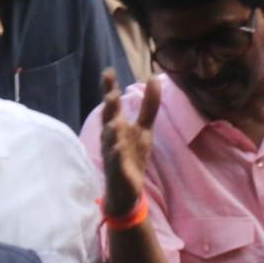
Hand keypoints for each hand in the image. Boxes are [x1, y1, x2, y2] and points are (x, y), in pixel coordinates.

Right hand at [98, 68, 161, 218]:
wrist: (126, 190)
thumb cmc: (132, 154)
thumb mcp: (144, 128)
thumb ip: (149, 105)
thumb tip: (155, 77)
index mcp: (117, 127)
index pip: (112, 105)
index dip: (109, 89)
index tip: (108, 72)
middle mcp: (111, 138)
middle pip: (109, 120)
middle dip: (109, 108)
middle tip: (111, 93)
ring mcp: (112, 155)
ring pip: (110, 142)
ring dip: (112, 132)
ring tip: (114, 123)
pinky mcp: (118, 172)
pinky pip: (116, 163)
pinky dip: (116, 157)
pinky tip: (117, 150)